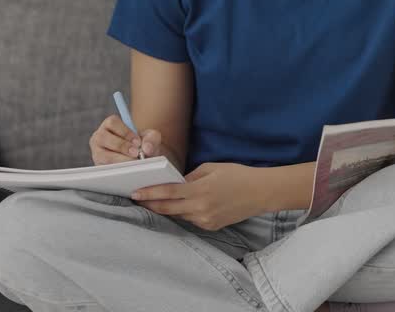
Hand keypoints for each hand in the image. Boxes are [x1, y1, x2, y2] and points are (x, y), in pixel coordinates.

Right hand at [88, 114, 161, 165]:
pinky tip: (128, 171)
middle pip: (103, 137)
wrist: (141, 158)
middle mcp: (100, 137)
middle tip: (136, 153)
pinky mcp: (99, 166)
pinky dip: (116, 170)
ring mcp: (97, 152)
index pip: (112, 123)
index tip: (137, 142)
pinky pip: (104, 169)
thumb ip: (151, 138)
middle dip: (121, 146)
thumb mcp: (150, 137)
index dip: (125, 132)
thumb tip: (147, 148)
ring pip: (102, 155)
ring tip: (133, 163)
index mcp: (110, 125)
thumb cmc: (142, 144)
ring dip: (119, 159)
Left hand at [131, 162, 267, 229]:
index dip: (149, 194)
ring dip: (166, 209)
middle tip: (137, 200)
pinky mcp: (211, 226)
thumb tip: (176, 183)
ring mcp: (206, 220)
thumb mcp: (212, 168)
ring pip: (178, 215)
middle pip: (168, 209)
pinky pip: (191, 219)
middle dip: (150, 204)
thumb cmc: (237, 175)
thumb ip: (191, 177)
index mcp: (200, 190)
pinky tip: (181, 206)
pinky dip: (184, 212)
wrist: (260, 193)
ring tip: (155, 202)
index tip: (134, 193)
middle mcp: (201, 208)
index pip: (168, 193)